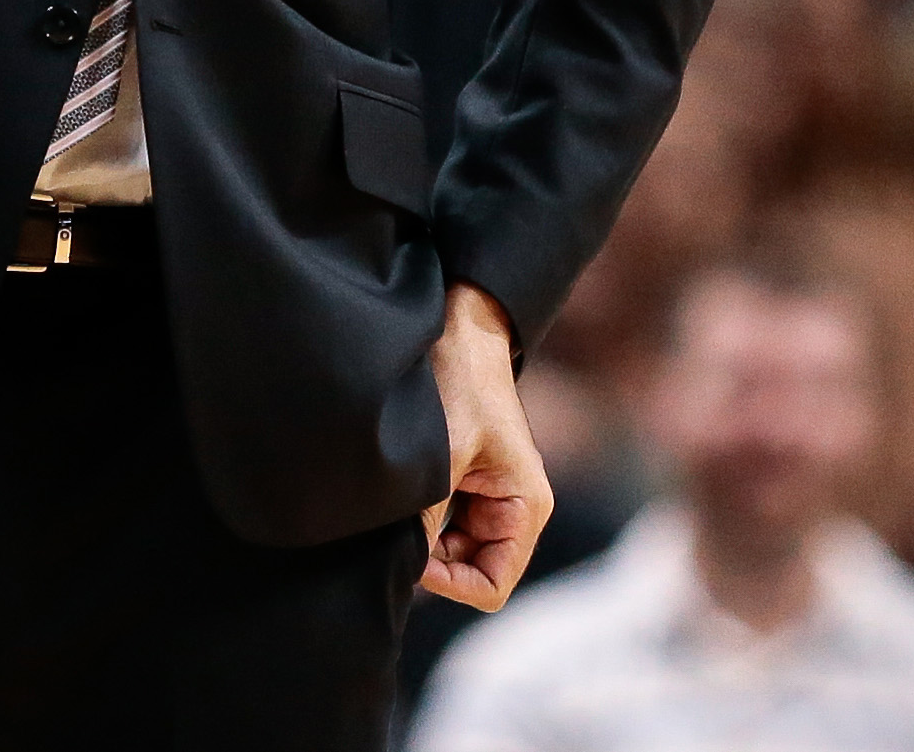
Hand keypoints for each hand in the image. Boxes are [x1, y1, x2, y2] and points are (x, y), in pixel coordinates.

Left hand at [419, 282, 550, 609]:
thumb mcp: (443, 455)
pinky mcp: (466, 481)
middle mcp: (512, 508)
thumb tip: (401, 566)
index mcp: (524, 508)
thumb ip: (426, 516)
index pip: (491, 585)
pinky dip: (417, 520)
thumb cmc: (460, 382)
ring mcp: (488, 495)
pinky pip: (441, 522)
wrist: (457, 327)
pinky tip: (391, 502)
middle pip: (470, 569)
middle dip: (430, 562)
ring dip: (421, 540)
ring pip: (451, 549)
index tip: (409, 560)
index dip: (450, 584)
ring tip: (390, 514)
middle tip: (391, 537)